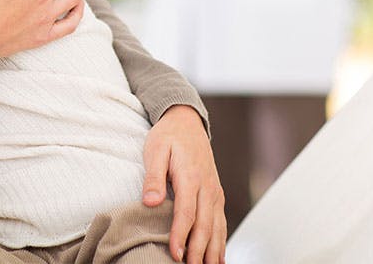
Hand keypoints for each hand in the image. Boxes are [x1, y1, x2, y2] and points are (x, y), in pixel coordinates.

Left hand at [142, 105, 225, 263]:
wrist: (186, 122)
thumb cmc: (168, 136)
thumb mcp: (155, 150)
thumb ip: (153, 177)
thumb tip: (150, 201)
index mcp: (191, 176)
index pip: (187, 212)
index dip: (181, 235)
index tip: (174, 254)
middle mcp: (207, 187)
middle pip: (205, 225)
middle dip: (198, 250)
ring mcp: (215, 192)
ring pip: (217, 227)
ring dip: (212, 250)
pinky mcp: (216, 195)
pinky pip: (221, 222)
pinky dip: (221, 242)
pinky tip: (217, 257)